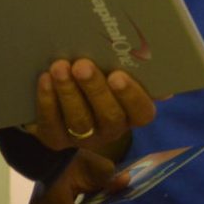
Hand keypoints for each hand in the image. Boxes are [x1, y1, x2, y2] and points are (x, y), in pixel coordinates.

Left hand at [25, 58, 157, 152]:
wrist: (63, 99)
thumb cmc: (98, 76)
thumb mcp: (113, 70)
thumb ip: (133, 69)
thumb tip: (158, 72)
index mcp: (132, 113)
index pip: (142, 111)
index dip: (131, 95)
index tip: (118, 75)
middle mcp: (111, 130)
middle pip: (109, 115)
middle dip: (95, 89)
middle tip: (82, 65)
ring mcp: (84, 138)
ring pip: (79, 120)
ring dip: (68, 92)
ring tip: (60, 67)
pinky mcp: (56, 139)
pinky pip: (52, 123)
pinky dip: (47, 100)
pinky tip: (45, 78)